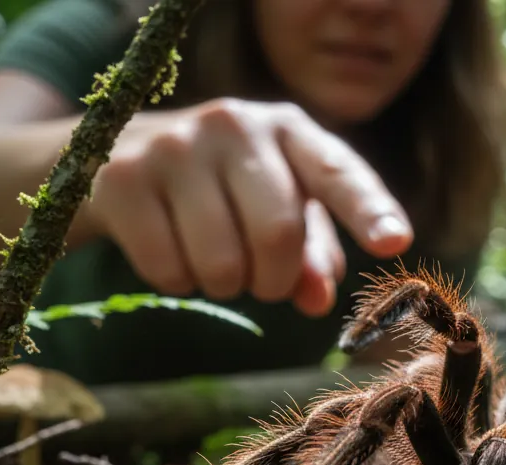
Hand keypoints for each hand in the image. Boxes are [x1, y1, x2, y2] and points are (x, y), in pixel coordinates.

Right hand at [83, 98, 412, 315]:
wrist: (110, 154)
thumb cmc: (220, 188)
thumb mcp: (276, 207)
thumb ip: (311, 252)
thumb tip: (317, 300)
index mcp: (287, 128)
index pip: (337, 171)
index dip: (369, 209)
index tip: (395, 242)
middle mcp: (233, 124)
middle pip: (278, 233)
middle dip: (275, 280)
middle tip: (264, 282)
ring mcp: (173, 147)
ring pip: (223, 263)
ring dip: (226, 286)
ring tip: (214, 261)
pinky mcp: (122, 180)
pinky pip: (170, 270)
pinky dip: (179, 283)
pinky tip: (171, 252)